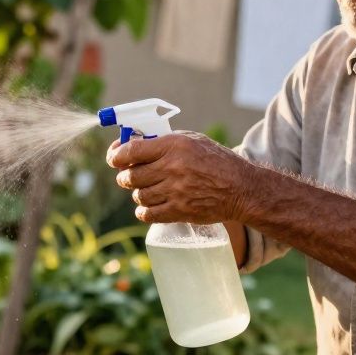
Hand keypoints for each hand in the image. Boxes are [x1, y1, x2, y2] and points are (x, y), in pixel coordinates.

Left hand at [106, 131, 254, 223]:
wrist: (240, 188)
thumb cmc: (216, 161)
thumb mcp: (193, 140)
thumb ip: (164, 141)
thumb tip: (134, 143)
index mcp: (173, 146)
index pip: (131, 151)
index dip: (116, 155)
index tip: (114, 158)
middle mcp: (171, 168)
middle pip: (131, 175)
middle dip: (125, 176)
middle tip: (127, 176)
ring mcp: (174, 191)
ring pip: (138, 195)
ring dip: (137, 193)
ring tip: (144, 190)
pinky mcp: (179, 211)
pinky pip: (148, 214)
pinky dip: (143, 211)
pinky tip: (147, 206)